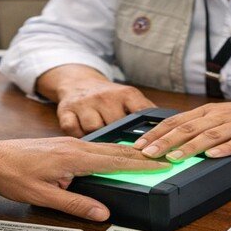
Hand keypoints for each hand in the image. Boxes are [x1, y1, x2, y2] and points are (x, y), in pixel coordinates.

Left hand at [0, 137, 169, 220]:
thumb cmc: (13, 176)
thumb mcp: (44, 196)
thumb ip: (75, 203)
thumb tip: (102, 212)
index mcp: (74, 157)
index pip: (115, 160)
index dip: (140, 164)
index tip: (161, 165)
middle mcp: (75, 146)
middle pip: (116, 150)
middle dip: (142, 155)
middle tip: (165, 157)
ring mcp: (70, 143)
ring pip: (106, 147)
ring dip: (128, 152)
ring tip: (148, 157)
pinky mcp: (64, 144)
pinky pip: (95, 147)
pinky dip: (112, 151)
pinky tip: (116, 156)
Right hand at [36, 65, 155, 136]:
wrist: (77, 82)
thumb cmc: (107, 97)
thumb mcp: (129, 97)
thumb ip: (145, 112)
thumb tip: (165, 131)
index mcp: (125, 94)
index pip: (141, 112)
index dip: (147, 133)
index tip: (152, 149)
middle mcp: (104, 96)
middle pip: (116, 125)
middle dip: (119, 138)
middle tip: (122, 146)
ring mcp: (84, 103)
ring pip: (94, 129)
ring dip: (97, 138)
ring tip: (99, 138)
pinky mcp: (65, 110)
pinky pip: (73, 130)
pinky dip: (78, 136)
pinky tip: (82, 136)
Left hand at [133, 99, 230, 159]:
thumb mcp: (223, 118)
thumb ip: (201, 127)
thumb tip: (174, 139)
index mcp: (210, 111)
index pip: (177, 120)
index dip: (157, 132)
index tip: (139, 144)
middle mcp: (221, 115)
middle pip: (188, 127)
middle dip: (165, 141)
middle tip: (147, 152)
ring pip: (210, 134)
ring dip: (189, 146)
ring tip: (173, 157)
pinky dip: (224, 148)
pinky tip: (212, 155)